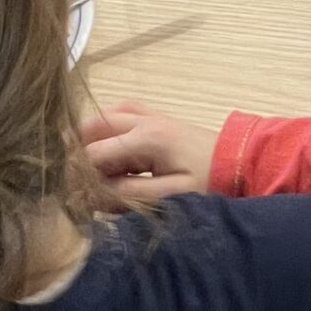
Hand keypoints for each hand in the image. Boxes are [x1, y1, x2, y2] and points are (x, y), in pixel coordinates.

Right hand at [79, 97, 216, 205]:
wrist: (240, 161)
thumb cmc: (208, 181)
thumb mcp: (170, 195)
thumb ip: (128, 195)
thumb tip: (88, 194)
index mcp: (145, 138)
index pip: (93, 153)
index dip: (76, 175)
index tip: (70, 196)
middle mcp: (142, 120)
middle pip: (92, 127)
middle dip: (76, 152)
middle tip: (73, 181)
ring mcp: (148, 115)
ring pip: (104, 116)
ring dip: (89, 139)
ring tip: (85, 169)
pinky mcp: (155, 118)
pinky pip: (119, 114)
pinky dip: (105, 130)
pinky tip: (105, 151)